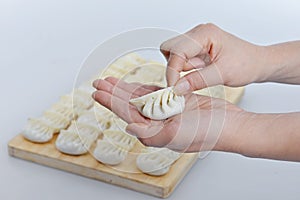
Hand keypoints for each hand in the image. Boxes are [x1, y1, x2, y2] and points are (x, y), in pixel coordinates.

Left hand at [92, 77, 249, 152]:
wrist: (229, 125)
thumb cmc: (206, 133)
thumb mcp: (175, 136)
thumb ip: (150, 133)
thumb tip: (128, 127)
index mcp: (154, 130)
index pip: (126, 113)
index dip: (111, 102)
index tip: (98, 92)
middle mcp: (157, 122)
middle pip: (129, 104)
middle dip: (114, 93)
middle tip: (99, 82)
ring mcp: (166, 112)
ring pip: (140, 98)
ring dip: (125, 89)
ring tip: (111, 81)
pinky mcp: (176, 103)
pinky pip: (155, 93)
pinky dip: (143, 88)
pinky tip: (134, 84)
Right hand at [161, 23, 268, 94]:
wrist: (256, 63)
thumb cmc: (246, 64)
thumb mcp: (222, 74)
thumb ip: (197, 80)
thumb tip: (177, 88)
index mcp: (205, 34)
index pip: (176, 51)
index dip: (173, 72)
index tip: (175, 88)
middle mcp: (198, 33)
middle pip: (169, 49)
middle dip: (175, 67)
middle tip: (189, 78)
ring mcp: (196, 39)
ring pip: (173, 54)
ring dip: (182, 68)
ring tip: (202, 72)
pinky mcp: (196, 47)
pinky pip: (181, 58)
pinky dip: (187, 68)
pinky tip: (201, 70)